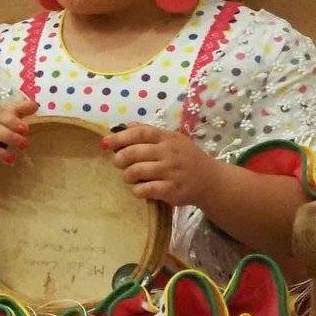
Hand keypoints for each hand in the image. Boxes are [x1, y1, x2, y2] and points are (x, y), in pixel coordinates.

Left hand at [105, 122, 223, 206]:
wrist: (211, 181)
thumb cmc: (186, 159)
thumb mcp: (172, 141)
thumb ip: (149, 133)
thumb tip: (127, 125)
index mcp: (168, 138)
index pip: (139, 133)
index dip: (119, 137)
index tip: (105, 143)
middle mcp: (170, 153)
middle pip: (132, 153)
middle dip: (119, 160)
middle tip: (120, 164)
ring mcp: (172, 171)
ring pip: (135, 172)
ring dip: (127, 176)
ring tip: (132, 177)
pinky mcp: (172, 189)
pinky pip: (144, 189)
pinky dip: (137, 190)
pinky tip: (141, 189)